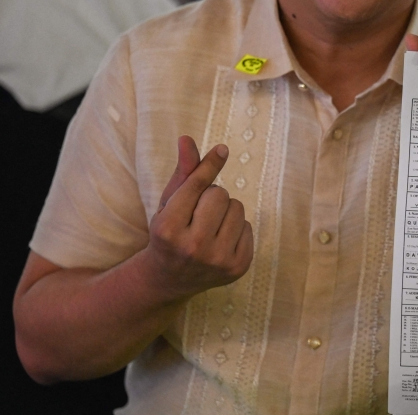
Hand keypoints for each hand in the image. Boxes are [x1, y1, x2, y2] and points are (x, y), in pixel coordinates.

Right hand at [142, 136, 253, 299]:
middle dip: (212, 196)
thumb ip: (183, 172)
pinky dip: (237, 229)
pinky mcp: (237, 268)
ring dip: (226, 211)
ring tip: (209, 226)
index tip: (222, 149)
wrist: (170, 278)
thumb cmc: (169, 232)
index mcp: (168, 229)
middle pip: (220, 194)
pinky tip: (220, 241)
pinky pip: (249, 227)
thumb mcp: (169, 203)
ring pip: (238, 208)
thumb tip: (187, 139)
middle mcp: (192, 247)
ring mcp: (216, 261)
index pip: (197, 187)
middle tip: (199, 213)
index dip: (209, 166)